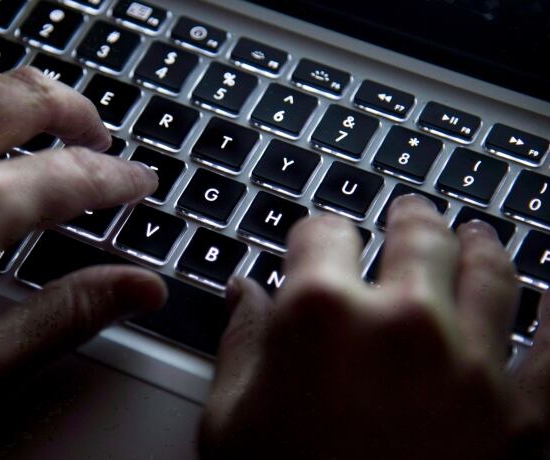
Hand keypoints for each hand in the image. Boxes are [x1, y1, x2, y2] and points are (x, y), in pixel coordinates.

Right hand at [200, 196, 548, 459]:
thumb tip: (244, 294)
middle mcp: (403, 324)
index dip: (315, 233)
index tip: (316, 240)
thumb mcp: (228, 423)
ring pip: (491, 271)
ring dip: (482, 245)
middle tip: (409, 211)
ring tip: (477, 235)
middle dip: (408, 216)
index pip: (321, 234)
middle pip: (415, 235)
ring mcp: (472, 366)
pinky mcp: (523, 418)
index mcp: (320, 317)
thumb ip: (239, 344)